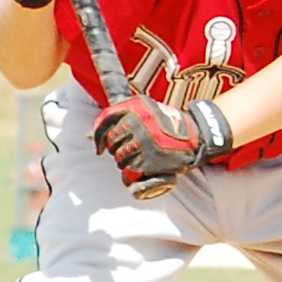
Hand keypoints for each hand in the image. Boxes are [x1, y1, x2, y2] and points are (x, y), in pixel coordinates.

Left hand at [92, 94, 232, 184]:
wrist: (196, 138)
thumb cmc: (167, 127)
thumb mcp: (146, 112)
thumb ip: (119, 119)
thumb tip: (85, 136)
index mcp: (135, 106)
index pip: (105, 121)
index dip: (98, 138)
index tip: (99, 149)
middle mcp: (136, 122)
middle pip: (112, 144)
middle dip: (118, 152)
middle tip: (134, 152)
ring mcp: (141, 141)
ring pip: (119, 160)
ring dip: (127, 164)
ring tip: (143, 160)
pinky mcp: (147, 159)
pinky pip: (130, 172)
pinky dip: (135, 175)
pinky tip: (148, 168)